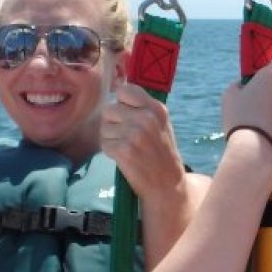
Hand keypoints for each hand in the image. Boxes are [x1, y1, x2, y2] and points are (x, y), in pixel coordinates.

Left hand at [101, 83, 187, 197]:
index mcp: (156, 109)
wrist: (167, 184)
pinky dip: (110, 151)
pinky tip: (123, 157)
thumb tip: (117, 87)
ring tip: (126, 148)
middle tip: (126, 136)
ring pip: (104, 127)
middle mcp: (146, 118)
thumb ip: (142, 107)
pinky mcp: (125, 151)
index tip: (127, 116)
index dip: (121, 103)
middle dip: (113, 123)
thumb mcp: (160, 124)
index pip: (124, 91)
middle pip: (109, 109)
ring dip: (111, 138)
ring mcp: (135, 135)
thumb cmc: (161, 152)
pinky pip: (104, 143)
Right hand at [221, 48, 271, 159]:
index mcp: (271, 77)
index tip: (270, 65)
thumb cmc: (240, 119)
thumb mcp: (229, 96)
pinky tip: (264, 137)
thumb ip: (239, 85)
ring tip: (256, 126)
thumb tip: (245, 86)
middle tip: (251, 106)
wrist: (255, 151)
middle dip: (268, 92)